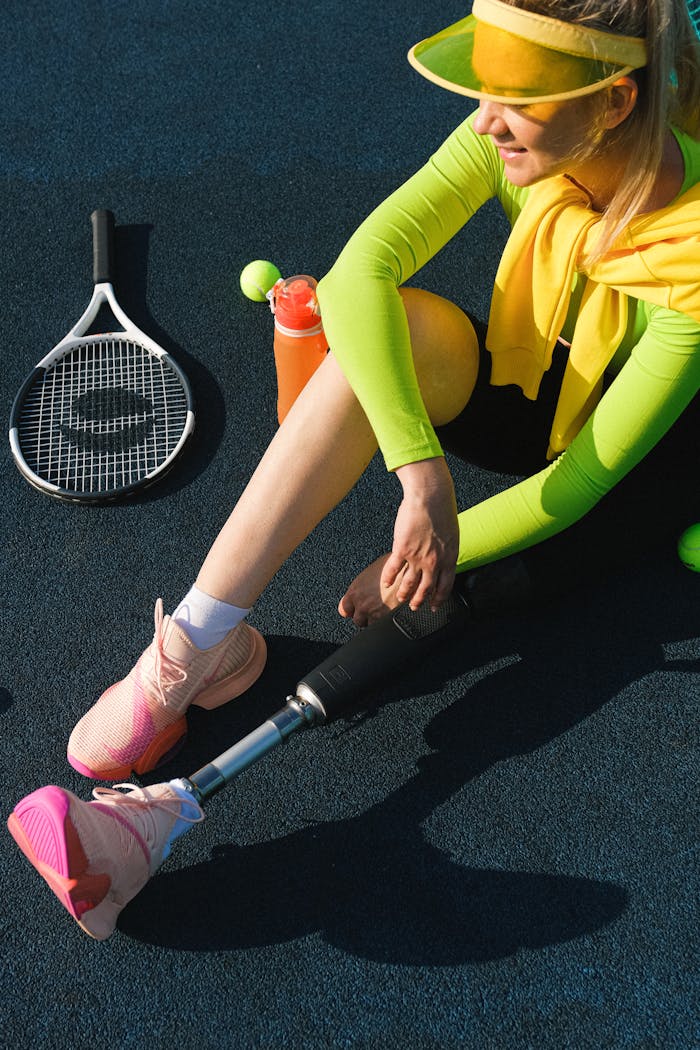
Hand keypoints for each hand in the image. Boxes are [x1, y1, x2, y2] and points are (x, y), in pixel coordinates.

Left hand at [338, 554, 403, 626]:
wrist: (408, 570)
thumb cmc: (391, 565)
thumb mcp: (370, 572)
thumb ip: (361, 586)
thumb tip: (361, 592)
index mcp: (355, 592)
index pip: (344, 610)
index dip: (351, 610)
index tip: (355, 610)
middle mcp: (362, 604)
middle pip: (357, 620)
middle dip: (364, 616)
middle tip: (373, 609)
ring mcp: (375, 613)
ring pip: (370, 625)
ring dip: (376, 620)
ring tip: (384, 610)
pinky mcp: (388, 619)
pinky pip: (384, 626)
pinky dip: (387, 622)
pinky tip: (392, 612)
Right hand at [384, 456, 458, 612]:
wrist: (430, 497)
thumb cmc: (442, 510)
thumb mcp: (451, 535)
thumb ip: (446, 550)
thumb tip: (443, 557)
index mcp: (449, 558)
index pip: (445, 586)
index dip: (439, 599)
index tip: (434, 605)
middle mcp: (434, 562)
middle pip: (426, 589)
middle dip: (419, 601)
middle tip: (414, 607)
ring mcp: (417, 557)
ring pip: (409, 583)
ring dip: (404, 593)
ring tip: (399, 598)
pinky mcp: (402, 549)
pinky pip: (393, 569)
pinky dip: (388, 578)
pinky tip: (385, 583)